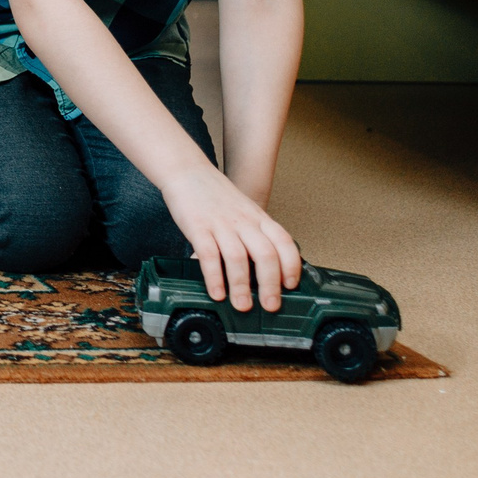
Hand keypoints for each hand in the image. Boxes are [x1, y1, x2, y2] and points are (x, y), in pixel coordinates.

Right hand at [161, 165, 302, 311]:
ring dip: (241, 286)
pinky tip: (216, 292)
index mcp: (258, 217)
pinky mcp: (198, 227)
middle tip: (270, 306)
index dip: (291, 266)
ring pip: (238, 258)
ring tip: (242, 305)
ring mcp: (221, 224)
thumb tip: (262, 266)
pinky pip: (209, 255)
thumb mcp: (244, 210)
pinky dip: (214, 277)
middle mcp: (243, 221)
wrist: (186, 171)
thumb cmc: (215, 195)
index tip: (290, 285)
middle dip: (270, 285)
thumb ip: (255, 233)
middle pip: (265, 255)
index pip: (284, 243)